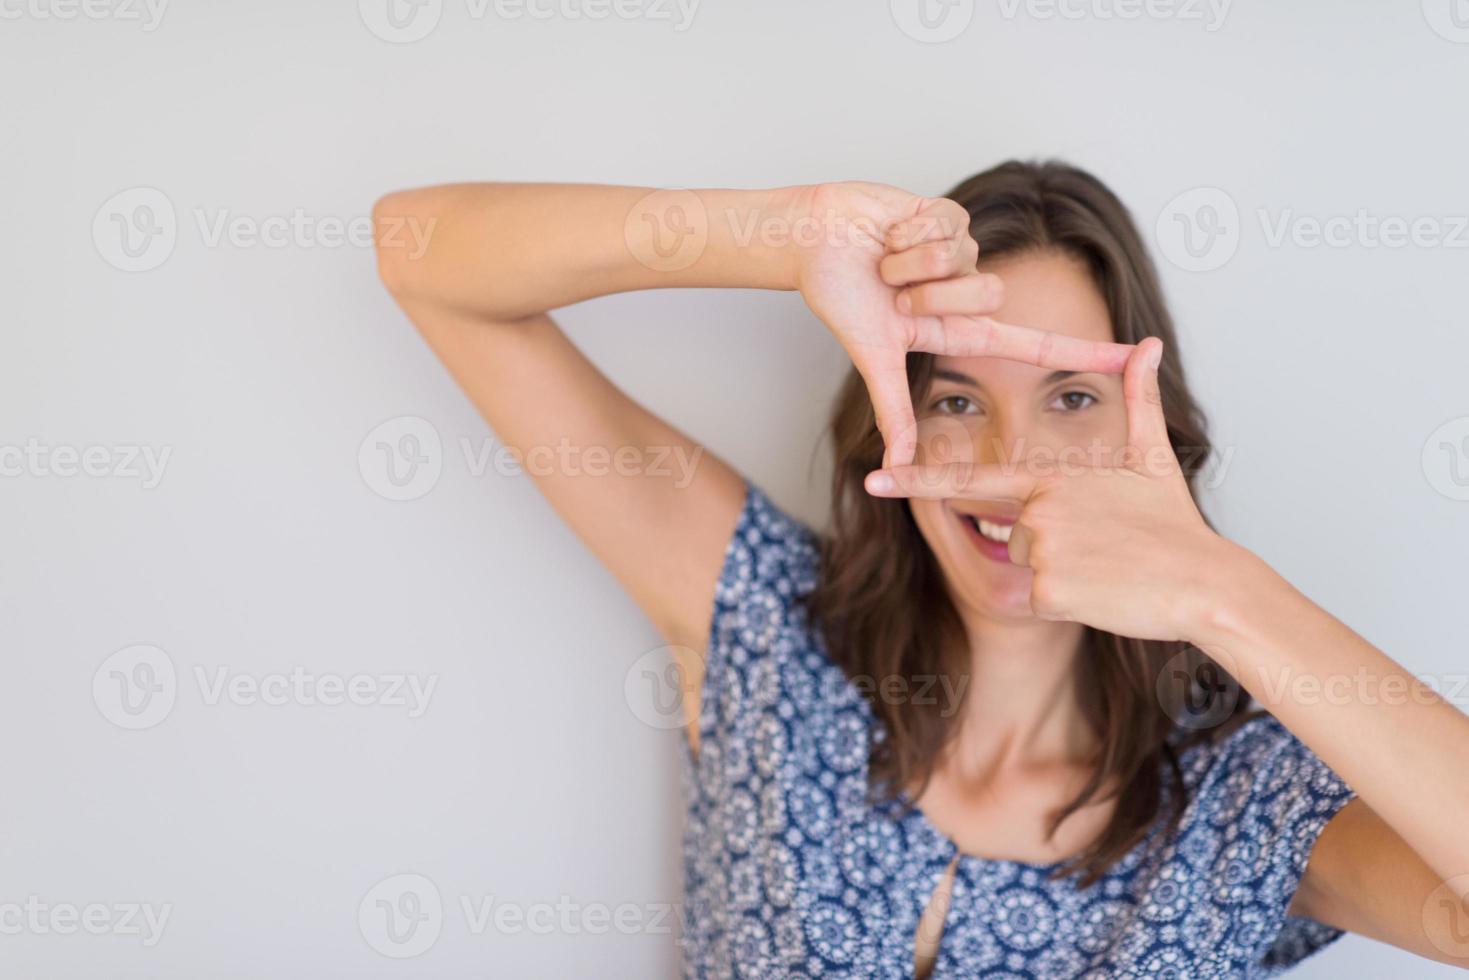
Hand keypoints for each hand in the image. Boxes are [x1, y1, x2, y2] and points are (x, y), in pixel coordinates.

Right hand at [789, 181, 1136, 466]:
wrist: (812, 238)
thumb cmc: (837, 294)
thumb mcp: (872, 354)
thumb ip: (893, 409)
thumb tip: (895, 464)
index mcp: (957, 329)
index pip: (1034, 345)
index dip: (1087, 353)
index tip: (1139, 358)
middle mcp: (965, 292)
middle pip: (986, 296)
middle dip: (929, 294)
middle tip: (892, 290)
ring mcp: (960, 253)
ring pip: (964, 259)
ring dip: (913, 262)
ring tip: (885, 260)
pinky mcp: (950, 213)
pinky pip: (949, 223)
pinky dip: (910, 231)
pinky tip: (890, 231)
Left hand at [862, 338, 1233, 641]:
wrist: (1204, 584)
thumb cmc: (1174, 526)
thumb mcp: (1152, 459)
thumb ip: (1139, 400)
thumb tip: (1148, 344)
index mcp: (1051, 476)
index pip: (972, 478)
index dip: (916, 480)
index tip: (872, 478)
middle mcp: (1038, 508)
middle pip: (1014, 534)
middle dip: (1052, 547)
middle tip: (1103, 548)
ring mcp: (1040, 549)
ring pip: (1026, 567)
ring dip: (1062, 575)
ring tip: (1107, 568)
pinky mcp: (1046, 590)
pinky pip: (1040, 600)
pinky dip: (1068, 603)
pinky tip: (1102, 592)